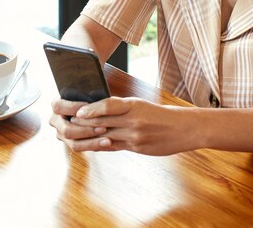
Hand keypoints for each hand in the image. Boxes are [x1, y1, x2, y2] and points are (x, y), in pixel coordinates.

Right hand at [49, 98, 108, 147]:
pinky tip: (106, 143)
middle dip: (86, 130)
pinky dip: (94, 146)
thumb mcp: (87, 92)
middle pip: (66, 130)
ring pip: (73, 143)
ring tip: (108, 139)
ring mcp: (62, 134)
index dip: (73, 107)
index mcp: (56, 105)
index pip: (59, 107)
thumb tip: (90, 104)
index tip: (89, 105)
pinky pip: (81, 148)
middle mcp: (56, 121)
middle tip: (103, 127)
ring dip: (92, 142)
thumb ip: (86, 94)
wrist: (92, 108)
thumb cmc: (89, 96)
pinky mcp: (71, 142)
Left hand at [50, 96, 197, 154]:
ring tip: (76, 135)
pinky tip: (93, 145)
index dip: (91, 109)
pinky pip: (116, 147)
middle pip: (104, 122)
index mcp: (134, 105)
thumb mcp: (142, 105)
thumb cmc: (161, 115)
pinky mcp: (138, 148)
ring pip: (107, 136)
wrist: (183, 128)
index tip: (78, 111)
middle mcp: (133, 119)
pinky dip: (103, 145)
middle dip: (85, 123)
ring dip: (90, 136)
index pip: (108, 105)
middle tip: (69, 122)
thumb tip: (100, 111)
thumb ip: (122, 109)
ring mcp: (135, 135)